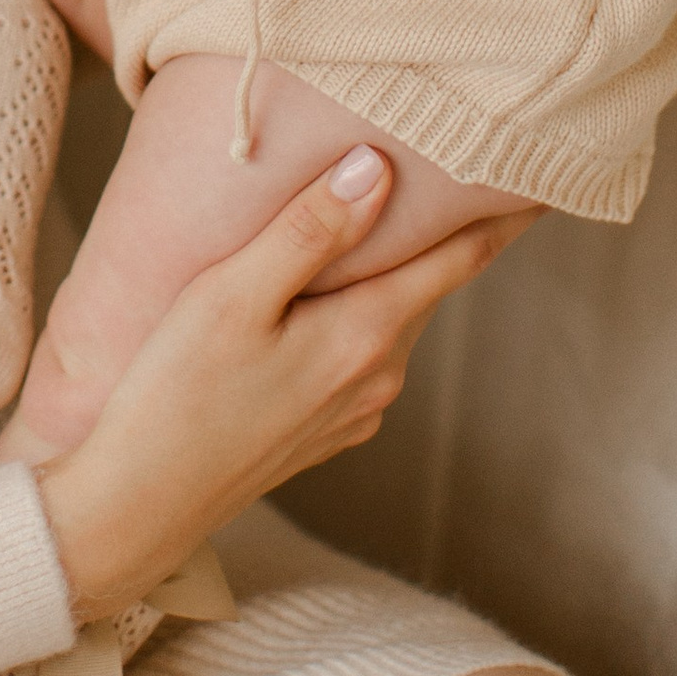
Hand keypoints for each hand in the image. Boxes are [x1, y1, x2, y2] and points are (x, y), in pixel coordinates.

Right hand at [29, 148, 507, 625]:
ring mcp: (353, 411)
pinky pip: (362, 351)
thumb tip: (378, 166)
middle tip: (469, 168)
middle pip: (428, 283)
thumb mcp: (233, 296)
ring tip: (394, 214)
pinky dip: (361, 311)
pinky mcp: (322, 431)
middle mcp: (377, 378)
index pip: (459, 258)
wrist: (134, 509)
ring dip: (396, 270)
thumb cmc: (172, 395)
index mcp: (365, 337)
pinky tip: (325, 291)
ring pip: (393, 317)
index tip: (541, 173)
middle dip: (445, 230)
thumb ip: (309, 231)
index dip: (502, 213)